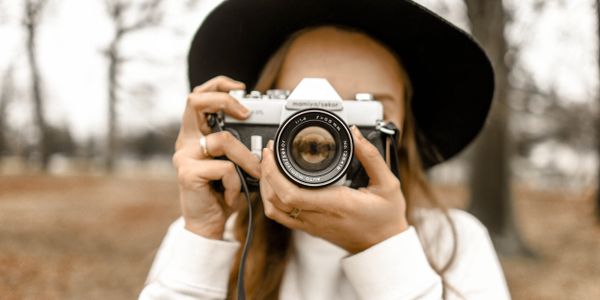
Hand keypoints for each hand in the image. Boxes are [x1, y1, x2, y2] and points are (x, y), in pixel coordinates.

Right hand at [172, 76, 259, 238]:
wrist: (208, 225)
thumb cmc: (223, 193)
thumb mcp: (233, 164)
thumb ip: (238, 146)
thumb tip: (265, 133)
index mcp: (195, 135)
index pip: (198, 97)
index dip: (218, 85)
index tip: (241, 88)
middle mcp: (185, 141)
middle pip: (195, 102)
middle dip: (224, 100)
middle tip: (246, 113)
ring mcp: (184, 157)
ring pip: (222, 140)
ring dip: (246, 159)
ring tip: (253, 175)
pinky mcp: (187, 174)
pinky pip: (225, 168)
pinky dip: (237, 183)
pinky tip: (233, 196)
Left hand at [259, 126, 408, 252]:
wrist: (384, 246)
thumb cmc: (386, 217)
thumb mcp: (388, 184)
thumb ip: (371, 157)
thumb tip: (355, 135)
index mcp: (335, 204)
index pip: (291, 193)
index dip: (273, 172)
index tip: (273, 151)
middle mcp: (318, 216)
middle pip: (275, 199)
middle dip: (265, 172)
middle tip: (269, 152)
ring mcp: (311, 225)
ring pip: (274, 210)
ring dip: (265, 187)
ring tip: (268, 165)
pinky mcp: (309, 229)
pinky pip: (281, 217)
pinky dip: (271, 200)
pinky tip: (275, 185)